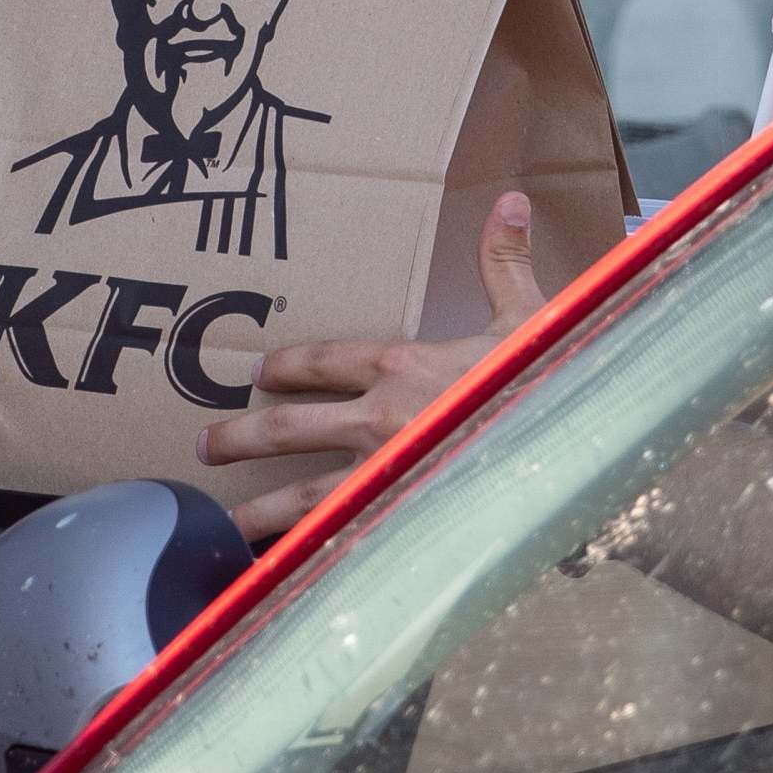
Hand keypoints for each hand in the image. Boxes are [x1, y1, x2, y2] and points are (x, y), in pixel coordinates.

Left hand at [205, 191, 547, 539]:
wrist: (567, 448)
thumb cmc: (546, 382)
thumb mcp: (529, 317)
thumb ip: (505, 262)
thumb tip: (511, 201)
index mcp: (401, 365)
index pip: (325, 360)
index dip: (288, 365)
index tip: (260, 372)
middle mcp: (377, 418)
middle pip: (288, 427)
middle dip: (241, 436)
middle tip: (205, 445)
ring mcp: (381, 475)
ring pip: (299, 495)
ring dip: (257, 508)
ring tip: (224, 521)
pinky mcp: (394, 521)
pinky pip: (335, 539)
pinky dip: (302, 554)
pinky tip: (277, 570)